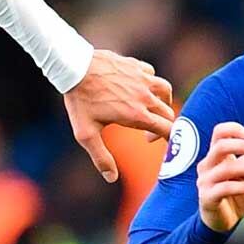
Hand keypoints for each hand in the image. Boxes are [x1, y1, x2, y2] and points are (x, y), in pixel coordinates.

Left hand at [62, 49, 175, 183]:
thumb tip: (111, 178)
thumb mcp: (86, 134)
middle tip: (147, 132)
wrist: (74, 67)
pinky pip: (151, 74)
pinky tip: (138, 87)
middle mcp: (144, 96)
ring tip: (152, 107)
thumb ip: (101, 157)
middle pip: (168, 112)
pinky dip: (149, 82)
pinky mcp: (135, 65)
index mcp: (137, 115)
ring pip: (165, 90)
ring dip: (162, 101)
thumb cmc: (79, 101)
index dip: (169, 139)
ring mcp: (142, 78)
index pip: (168, 129)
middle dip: (163, 124)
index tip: (152, 142)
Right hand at [197, 121, 243, 232]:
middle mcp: (206, 166)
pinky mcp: (207, 197)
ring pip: (227, 167)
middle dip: (243, 145)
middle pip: (221, 146)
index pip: (218, 133)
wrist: (222, 221)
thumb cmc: (234, 195)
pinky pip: (227, 188)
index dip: (233, 129)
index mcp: (214, 157)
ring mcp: (205, 181)